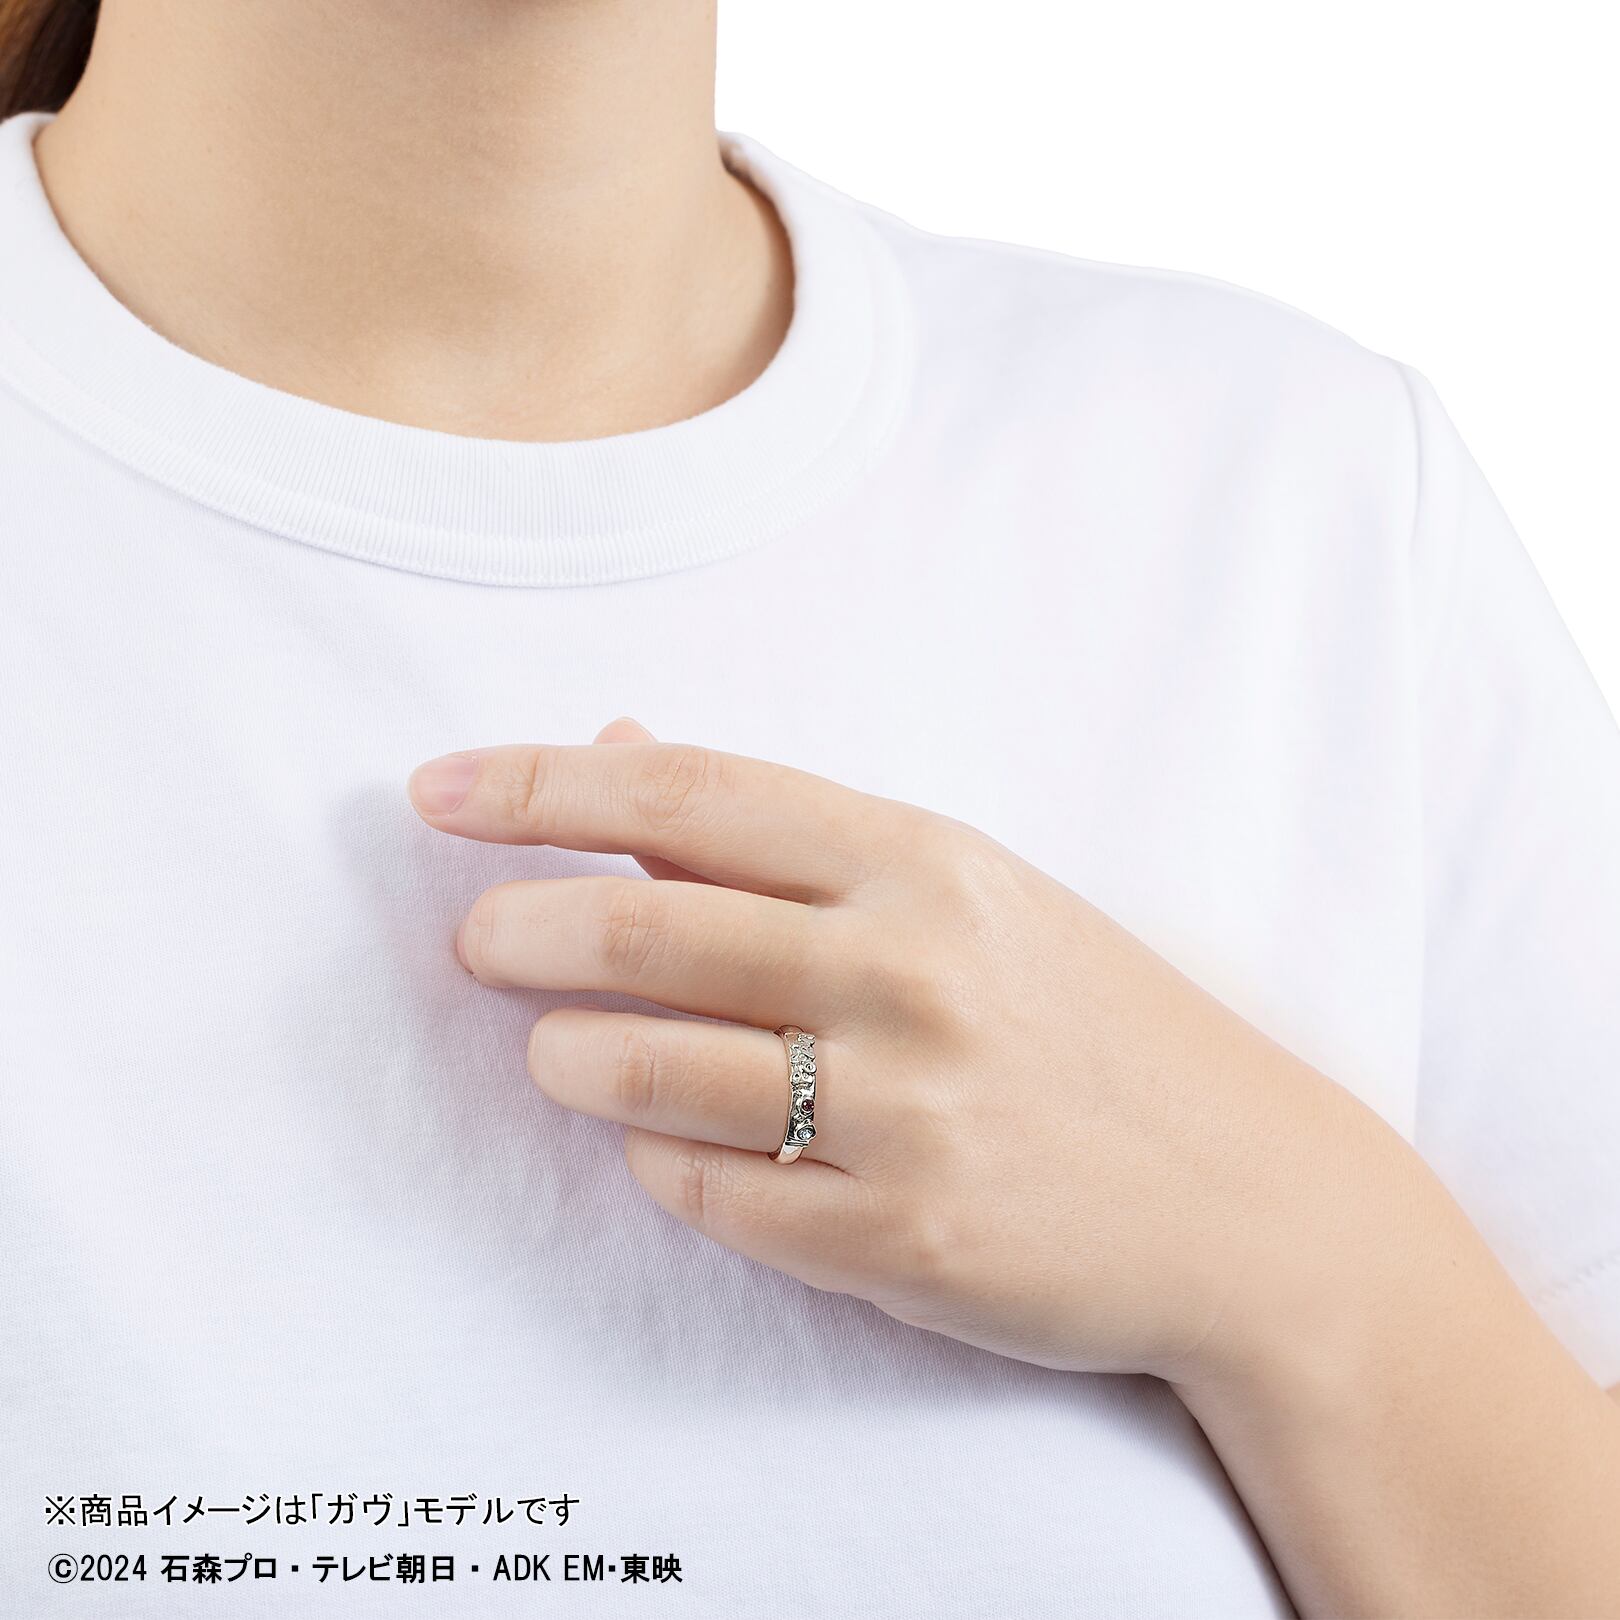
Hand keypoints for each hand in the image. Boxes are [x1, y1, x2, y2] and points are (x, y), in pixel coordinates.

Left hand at [405, 718, 1422, 1386]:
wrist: (1249, 1200)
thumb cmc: (1094, 1027)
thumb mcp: (968, 895)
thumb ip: (791, 833)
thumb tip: (625, 748)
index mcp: (925, 862)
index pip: (689, 797)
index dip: (542, 787)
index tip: (439, 792)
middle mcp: (911, 973)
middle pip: (644, 931)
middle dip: (520, 928)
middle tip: (474, 937)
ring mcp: (908, 1113)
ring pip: (654, 1074)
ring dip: (567, 1055)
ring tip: (556, 1049)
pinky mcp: (904, 1241)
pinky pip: (714, 1197)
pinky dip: (660, 1164)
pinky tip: (666, 1145)